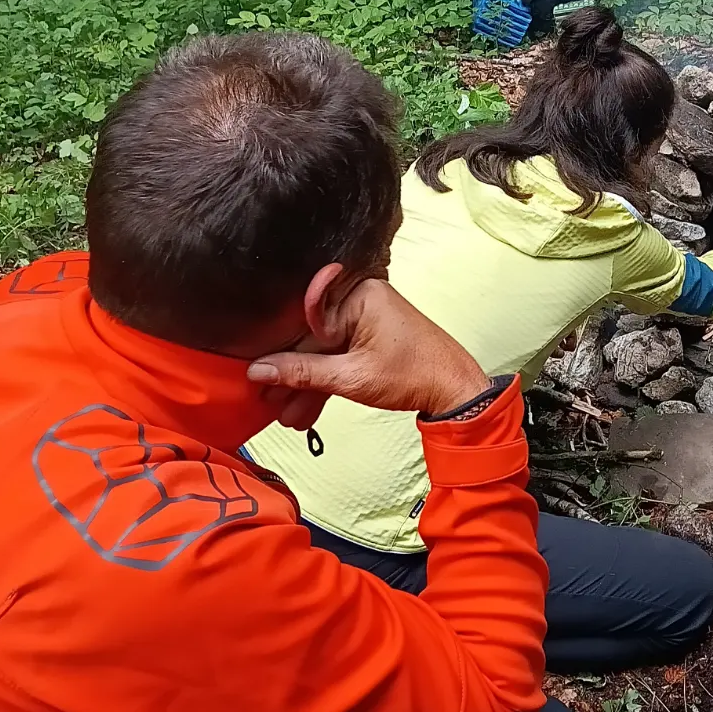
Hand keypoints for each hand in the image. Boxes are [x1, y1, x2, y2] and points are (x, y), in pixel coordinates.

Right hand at [247, 278, 490, 428]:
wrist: (456, 390)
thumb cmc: (413, 375)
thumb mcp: (351, 377)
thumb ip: (302, 373)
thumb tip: (258, 372)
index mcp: (357, 294)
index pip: (304, 319)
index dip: (279, 350)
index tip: (256, 372)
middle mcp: (360, 298)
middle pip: (311, 338)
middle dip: (291, 376)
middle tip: (267, 404)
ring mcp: (366, 318)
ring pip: (324, 352)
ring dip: (307, 385)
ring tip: (287, 417)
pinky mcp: (371, 336)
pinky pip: (339, 355)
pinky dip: (327, 381)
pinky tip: (307, 410)